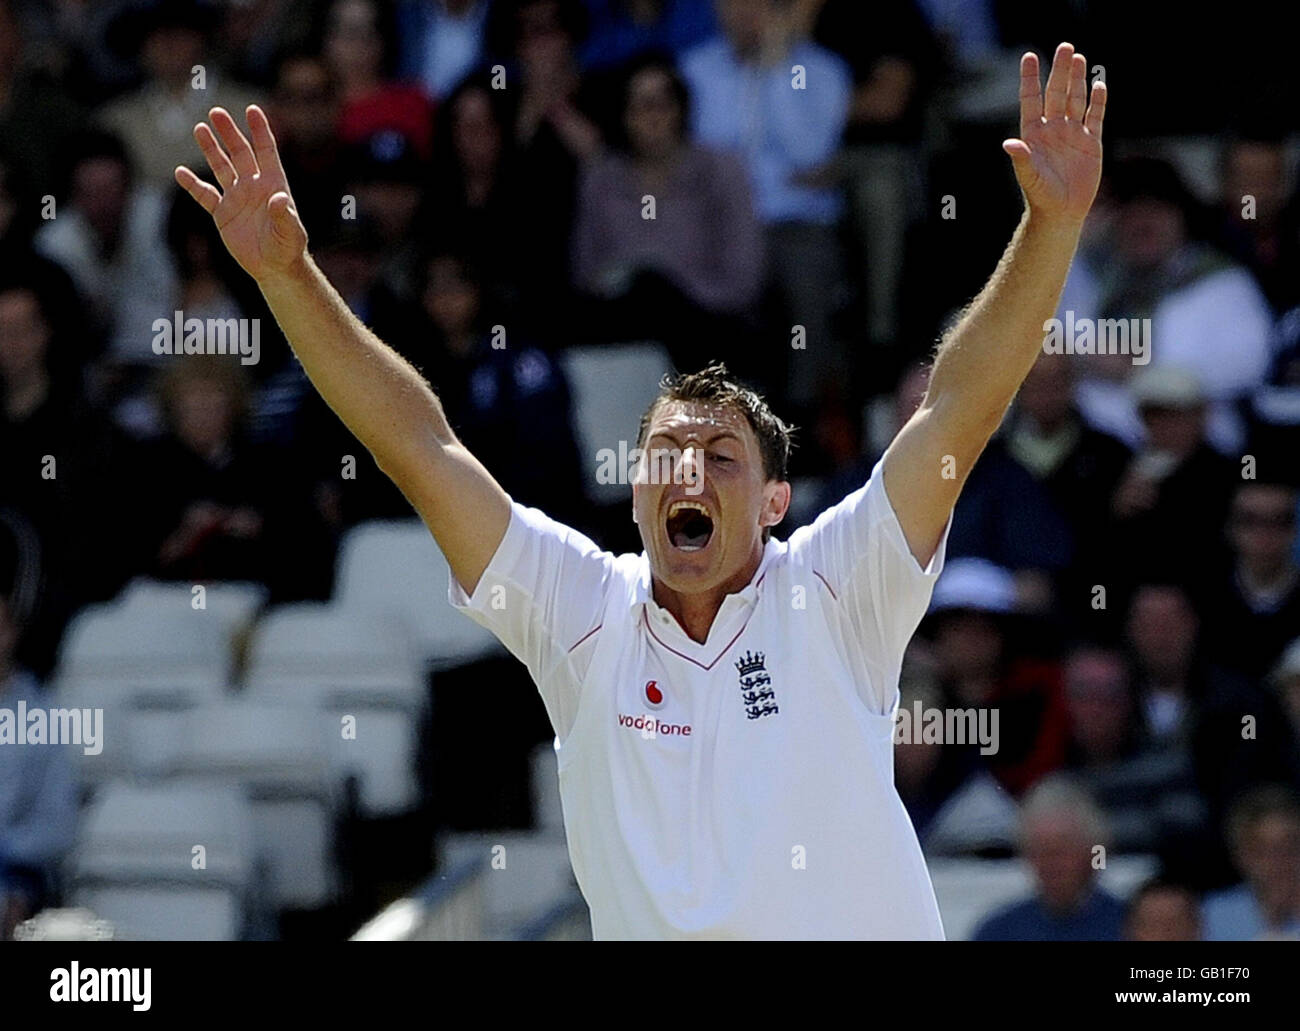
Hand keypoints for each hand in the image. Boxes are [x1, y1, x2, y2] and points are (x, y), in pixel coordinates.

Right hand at [174, 105, 307, 283]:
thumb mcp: (290, 232)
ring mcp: (237, 198)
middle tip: (216, 112)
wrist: (274, 268)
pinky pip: (205, 195)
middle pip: (240, 153)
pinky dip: (193, 184)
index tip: (252, 110)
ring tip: (200, 129)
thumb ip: (285, 215)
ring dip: (211, 149)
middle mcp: (254, 186)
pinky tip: (180, 172)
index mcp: (273, 185)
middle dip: (229, 133)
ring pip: (221, 167)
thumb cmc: (288, 248)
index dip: (260, 131)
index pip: (266, 152)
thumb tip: (279, 198)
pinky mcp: (223, 213)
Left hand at [1003, 43, 1105, 226]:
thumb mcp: (1030, 177)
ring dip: (1078, 79)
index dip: (1030, 79)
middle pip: (1057, 93)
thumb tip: (1009, 144)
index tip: (1029, 56)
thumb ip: (1022, 159)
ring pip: (1076, 100)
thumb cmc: (1041, 196)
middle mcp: (1053, 129)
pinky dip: (1098, 102)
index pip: (1031, 100)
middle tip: (1065, 46)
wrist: (1062, 213)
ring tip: (1079, 58)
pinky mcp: (1091, 142)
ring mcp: (1072, 134)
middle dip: (1060, 71)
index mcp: (1034, 134)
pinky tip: (1099, 85)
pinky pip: (1095, 117)